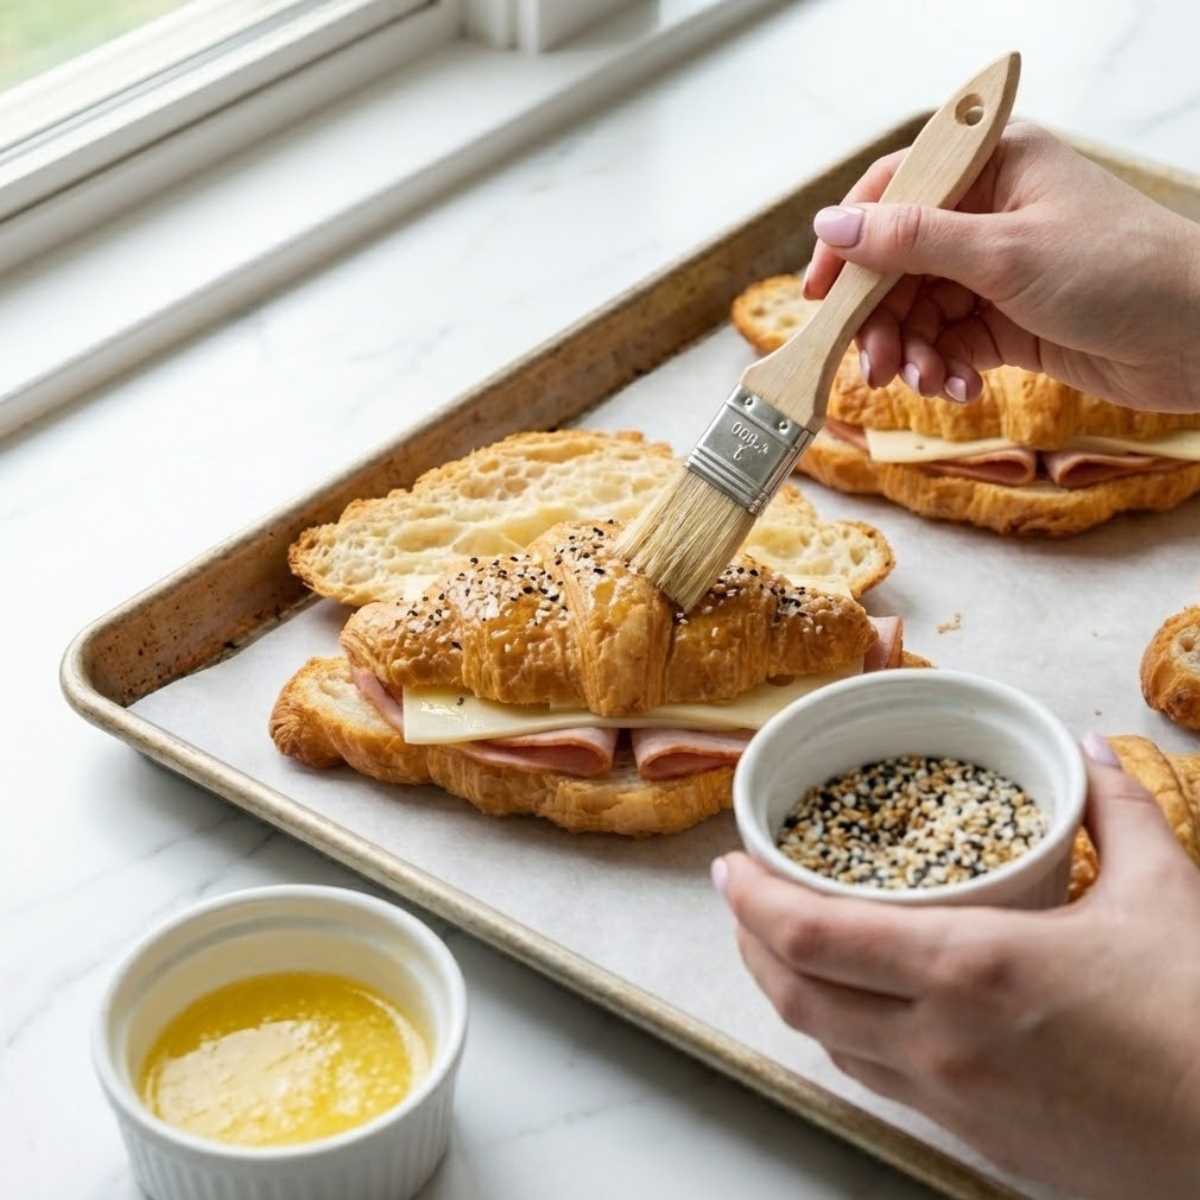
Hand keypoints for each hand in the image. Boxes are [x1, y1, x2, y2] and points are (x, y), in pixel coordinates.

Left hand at [712, 735, 1199, 1199]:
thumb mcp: (1164, 893)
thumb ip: (1115, 810)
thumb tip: (1089, 751)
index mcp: (969, 967)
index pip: (809, 935)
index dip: (749, 900)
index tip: (728, 867)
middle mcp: (939, 1039)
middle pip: (794, 993)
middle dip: (749, 944)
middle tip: (742, 902)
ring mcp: (951, 1100)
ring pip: (828, 1042)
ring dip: (790, 991)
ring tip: (786, 948)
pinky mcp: (975, 1140)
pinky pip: (877, 1082)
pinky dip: (845, 1037)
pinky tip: (860, 1009)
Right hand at [803, 123, 1199, 412]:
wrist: (1199, 338)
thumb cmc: (1119, 272)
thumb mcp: (1004, 252)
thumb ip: (912, 241)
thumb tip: (831, 225)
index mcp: (992, 168)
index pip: (895, 191)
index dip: (849, 241)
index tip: (819, 293)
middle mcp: (987, 214)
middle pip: (897, 264)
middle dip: (881, 318)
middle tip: (872, 366)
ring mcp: (994, 270)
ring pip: (918, 310)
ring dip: (911, 352)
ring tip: (925, 383)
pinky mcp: (1005, 320)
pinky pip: (947, 343)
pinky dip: (942, 368)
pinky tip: (957, 390)